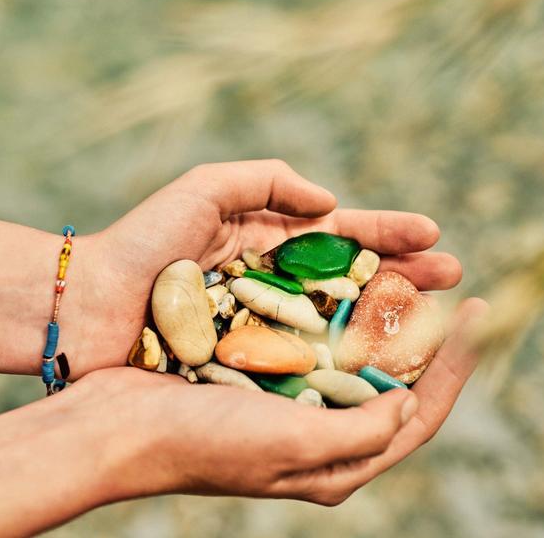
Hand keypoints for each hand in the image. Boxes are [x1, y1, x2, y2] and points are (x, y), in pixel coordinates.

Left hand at [62, 159, 462, 377]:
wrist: (90, 305)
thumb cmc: (144, 244)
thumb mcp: (205, 189)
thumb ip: (268, 181)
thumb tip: (331, 202)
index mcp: (262, 237)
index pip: (337, 233)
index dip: (385, 231)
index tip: (432, 232)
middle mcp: (270, 282)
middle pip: (348, 277)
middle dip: (400, 274)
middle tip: (452, 275)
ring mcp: (261, 325)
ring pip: (335, 321)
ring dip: (385, 318)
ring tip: (433, 317)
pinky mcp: (247, 362)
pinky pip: (305, 360)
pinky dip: (344, 358)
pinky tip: (383, 361)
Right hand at [63, 297, 486, 505]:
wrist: (119, 427)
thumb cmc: (201, 443)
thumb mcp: (292, 447)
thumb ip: (360, 434)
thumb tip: (413, 404)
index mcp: (335, 461)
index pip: (418, 414)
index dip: (455, 366)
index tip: (476, 314)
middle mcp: (317, 432)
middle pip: (391, 379)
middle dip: (423, 332)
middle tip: (443, 279)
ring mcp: (287, 401)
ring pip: (352, 353)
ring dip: (380, 312)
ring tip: (400, 271)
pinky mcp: (258, 374)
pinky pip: (310, 337)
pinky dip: (331, 309)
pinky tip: (338, 281)